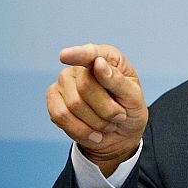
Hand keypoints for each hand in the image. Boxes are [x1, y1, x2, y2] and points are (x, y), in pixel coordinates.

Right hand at [47, 44, 147, 176]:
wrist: (121, 134)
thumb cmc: (130, 109)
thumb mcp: (134, 97)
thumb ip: (118, 81)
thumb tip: (98, 63)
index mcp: (107, 58)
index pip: (91, 53)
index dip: (78, 54)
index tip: (65, 55)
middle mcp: (81, 66)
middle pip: (86, 86)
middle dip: (107, 109)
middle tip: (119, 116)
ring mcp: (64, 82)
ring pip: (74, 105)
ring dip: (97, 122)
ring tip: (108, 123)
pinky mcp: (53, 100)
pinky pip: (61, 117)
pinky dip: (81, 130)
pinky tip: (94, 133)